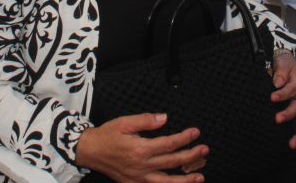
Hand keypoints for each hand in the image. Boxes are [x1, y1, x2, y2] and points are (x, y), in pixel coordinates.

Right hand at [74, 113, 207, 182]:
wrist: (90, 151)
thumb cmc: (107, 135)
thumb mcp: (124, 122)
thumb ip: (145, 121)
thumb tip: (164, 118)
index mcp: (140, 149)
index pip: (169, 144)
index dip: (184, 138)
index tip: (196, 132)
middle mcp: (142, 166)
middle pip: (172, 162)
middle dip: (191, 156)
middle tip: (204, 150)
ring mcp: (139, 178)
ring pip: (167, 181)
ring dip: (185, 180)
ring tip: (199, 177)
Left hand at [270, 49, 295, 153]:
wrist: (286, 63)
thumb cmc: (283, 63)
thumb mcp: (283, 62)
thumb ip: (281, 71)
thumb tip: (278, 82)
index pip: (290, 89)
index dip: (282, 93)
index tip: (272, 97)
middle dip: (288, 114)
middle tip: (277, 119)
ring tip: (291, 144)